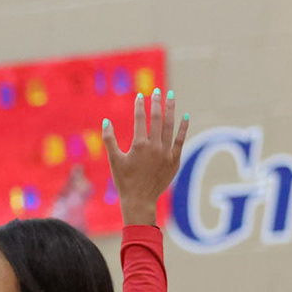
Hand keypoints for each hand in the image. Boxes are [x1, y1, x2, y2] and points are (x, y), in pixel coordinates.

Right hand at [102, 89, 189, 224]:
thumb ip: (109, 139)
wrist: (140, 200)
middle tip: (158, 90)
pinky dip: (183, 128)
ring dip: (171, 109)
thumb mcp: (114, 160)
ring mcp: (167, 153)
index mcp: (139, 145)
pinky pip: (181, 140)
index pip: (141, 119)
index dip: (140, 106)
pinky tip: (185, 117)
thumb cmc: (124, 180)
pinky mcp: (175, 160)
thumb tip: (106, 121)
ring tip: (171, 96)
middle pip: (157, 118)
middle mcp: (155, 147)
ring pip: (170, 126)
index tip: (140, 96)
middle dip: (157, 102)